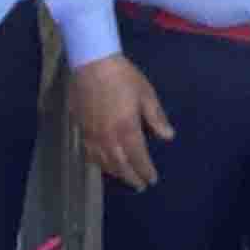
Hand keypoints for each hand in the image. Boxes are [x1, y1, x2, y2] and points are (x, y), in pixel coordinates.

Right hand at [70, 53, 172, 191]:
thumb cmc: (123, 77)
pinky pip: (89, 152)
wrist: (91, 63)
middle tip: (140, 185)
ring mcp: (92, 134)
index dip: (145, 171)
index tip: (152, 179)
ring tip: (124, 177)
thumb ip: (156, 118)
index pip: (138, 158)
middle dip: (131, 177)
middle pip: (120, 165)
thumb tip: (168, 137)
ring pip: (103, 162)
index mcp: (127, 129)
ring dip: (115, 173)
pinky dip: (98, 162)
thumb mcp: (146, 94)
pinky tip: (102, 163)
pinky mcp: (81, 128)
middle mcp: (109, 137)